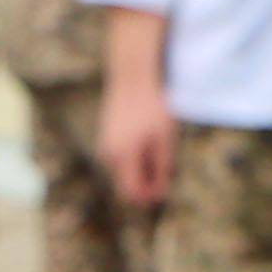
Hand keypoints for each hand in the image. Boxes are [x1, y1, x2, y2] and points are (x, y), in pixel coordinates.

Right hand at [99, 69, 176, 212]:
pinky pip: (120, 157)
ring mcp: (104, 144)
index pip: (131, 192)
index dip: (149, 196)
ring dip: (141, 169)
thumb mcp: (165, 138)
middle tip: (166, 167)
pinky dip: (134, 157)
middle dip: (146, 183)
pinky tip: (148, 139)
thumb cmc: (152, 105)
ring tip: (159, 148)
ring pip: (123, 170)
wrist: (132, 75)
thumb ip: (162, 167)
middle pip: (126, 183)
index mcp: (122, 156)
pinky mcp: (105, 135)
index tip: (165, 187)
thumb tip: (161, 191)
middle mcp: (108, 154)